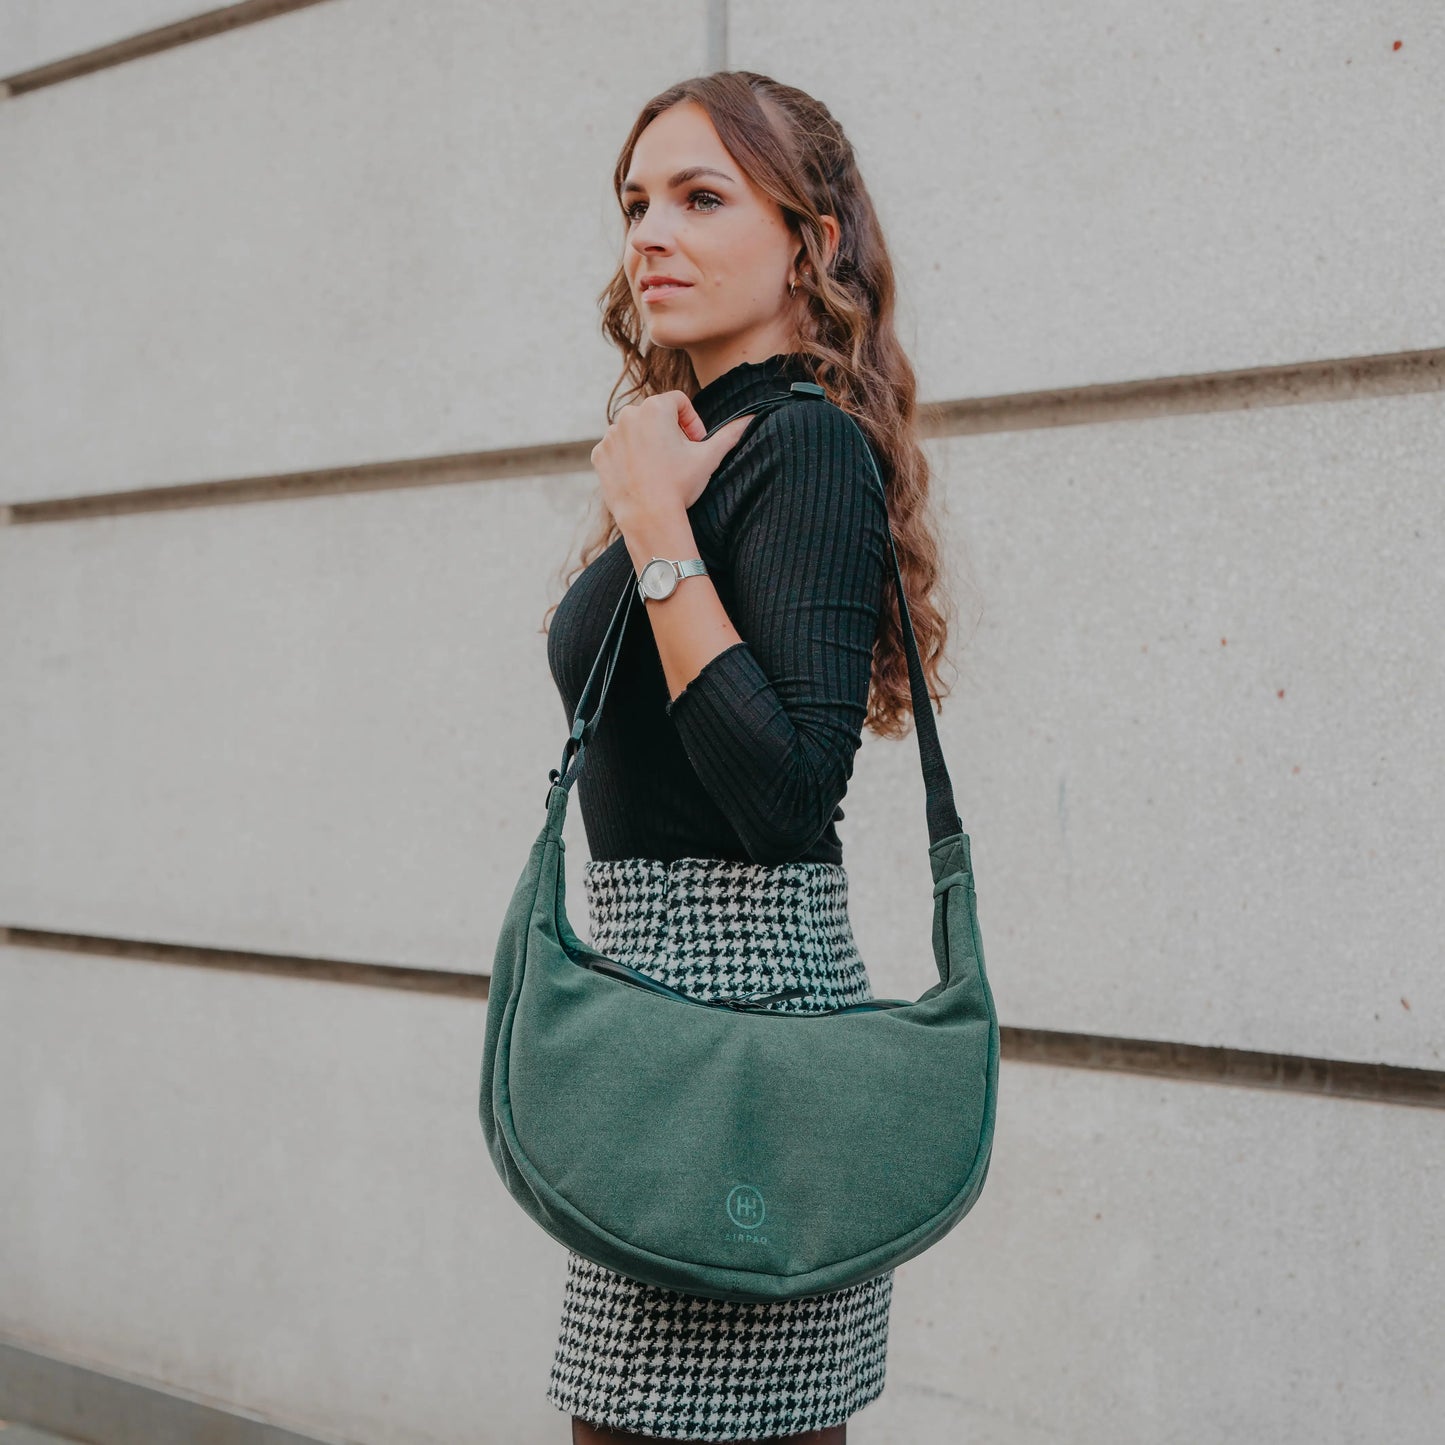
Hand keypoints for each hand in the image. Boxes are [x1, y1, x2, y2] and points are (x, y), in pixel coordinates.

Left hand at [590, 392, 755, 528]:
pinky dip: (628, 458)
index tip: (696, 443)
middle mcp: (628, 414)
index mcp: (655, 407)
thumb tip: (751, 418)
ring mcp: (610, 435)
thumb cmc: (680, 485)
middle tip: (680, 458)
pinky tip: (642, 477)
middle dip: (669, 432)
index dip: (692, 421)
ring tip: (660, 469)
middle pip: (655, 415)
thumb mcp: (709, 457)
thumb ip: (730, 434)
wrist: (649, 518)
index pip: (679, 401)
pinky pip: (617, 449)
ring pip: (634, 431)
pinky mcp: (600, 455)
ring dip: (648, 443)